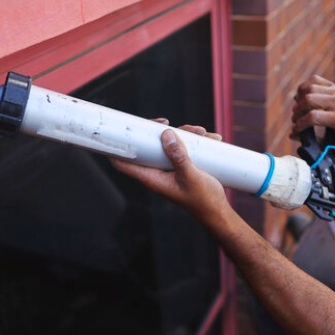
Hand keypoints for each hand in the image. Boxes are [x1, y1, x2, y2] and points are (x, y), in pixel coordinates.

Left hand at [108, 121, 230, 225]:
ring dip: (183, 134)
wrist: (218, 212)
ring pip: (167, 144)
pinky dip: (193, 141)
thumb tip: (165, 134)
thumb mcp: (191, 176)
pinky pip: (181, 148)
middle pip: (146, 146)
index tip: (118, 130)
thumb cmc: (203, 200)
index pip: (123, 163)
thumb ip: (178, 156)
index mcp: (152, 179)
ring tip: (201, 133)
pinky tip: (209, 139)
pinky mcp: (180, 167)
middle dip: (157, 131)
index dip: (116, 146)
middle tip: (166, 122)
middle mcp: (157, 173)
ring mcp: (168, 169)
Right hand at [290, 75, 334, 148]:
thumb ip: (312, 141)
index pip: (314, 116)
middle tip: (296, 119)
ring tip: (298, 110)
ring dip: (298, 100)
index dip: (300, 123)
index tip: (296, 129)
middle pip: (309, 99)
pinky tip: (302, 98)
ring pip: (309, 89)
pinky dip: (303, 88)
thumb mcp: (332, 143)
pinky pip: (312, 80)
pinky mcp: (332, 85)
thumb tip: (292, 135)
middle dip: (298, 111)